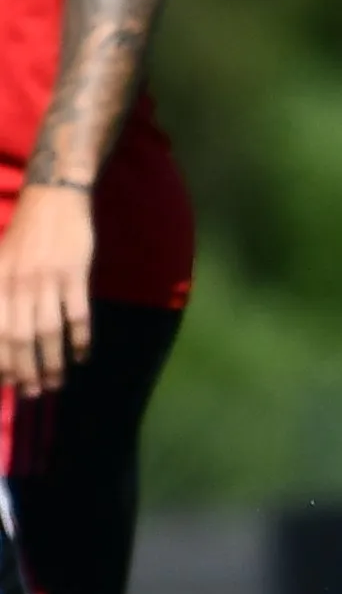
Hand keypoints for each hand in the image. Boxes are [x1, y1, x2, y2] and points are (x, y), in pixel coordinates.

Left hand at [0, 180, 92, 391]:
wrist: (54, 200)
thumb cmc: (25, 236)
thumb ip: (0, 296)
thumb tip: (5, 336)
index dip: (1, 361)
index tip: (8, 384)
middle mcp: (17, 283)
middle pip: (19, 337)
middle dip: (24, 370)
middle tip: (32, 393)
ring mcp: (47, 278)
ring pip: (48, 331)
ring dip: (52, 362)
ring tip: (56, 384)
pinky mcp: (75, 273)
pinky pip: (78, 314)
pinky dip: (80, 339)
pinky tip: (82, 355)